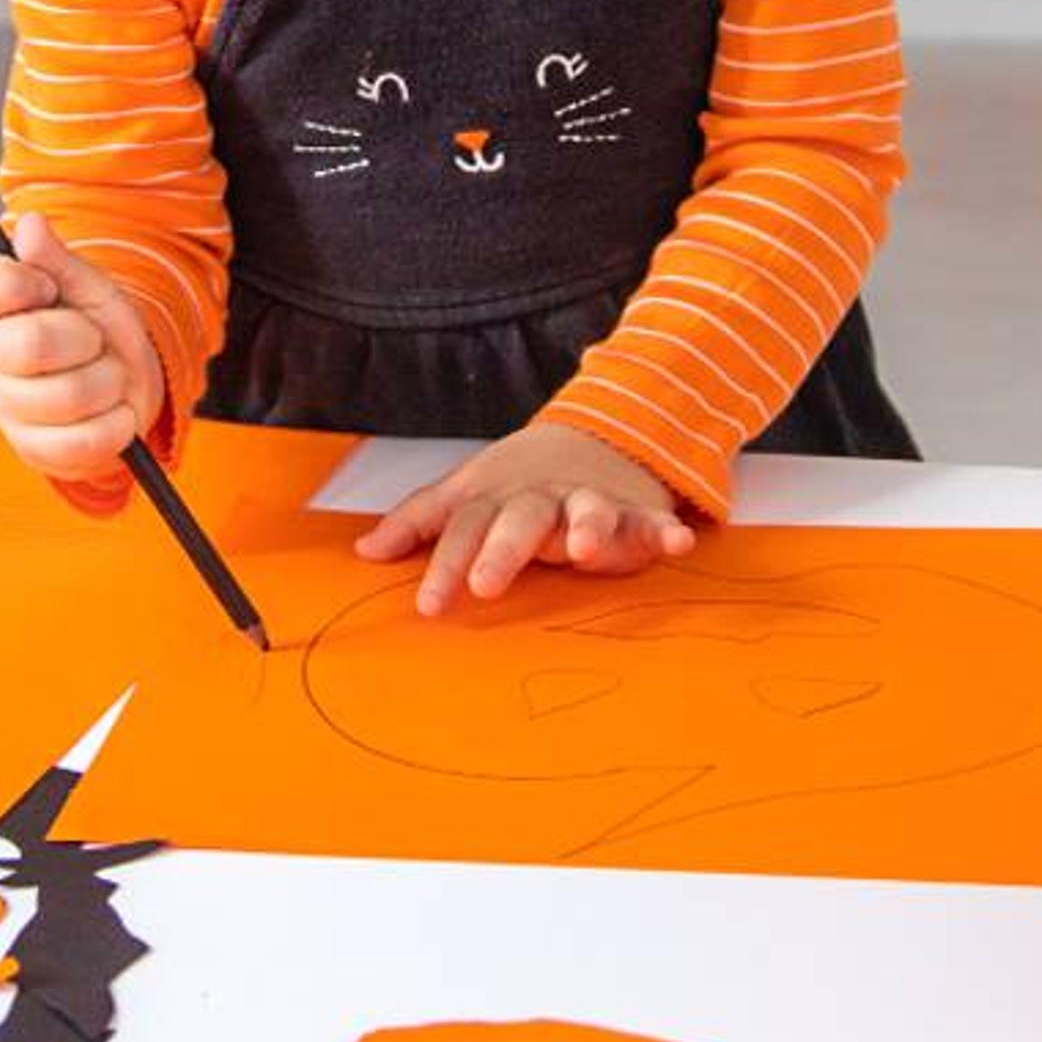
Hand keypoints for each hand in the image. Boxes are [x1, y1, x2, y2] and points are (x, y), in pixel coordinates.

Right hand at [0, 213, 163, 488]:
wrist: (127, 384)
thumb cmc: (96, 330)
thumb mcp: (86, 287)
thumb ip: (56, 260)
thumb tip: (28, 225)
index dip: (20, 284)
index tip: (47, 288)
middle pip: (31, 344)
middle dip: (84, 338)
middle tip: (92, 339)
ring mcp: (7, 407)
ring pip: (67, 396)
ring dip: (108, 382)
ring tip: (105, 375)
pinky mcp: (33, 449)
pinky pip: (80, 441)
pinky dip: (114, 425)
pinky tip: (113, 411)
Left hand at [356, 421, 694, 616]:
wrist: (594, 435)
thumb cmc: (519, 482)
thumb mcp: (466, 494)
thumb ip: (418, 522)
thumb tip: (363, 550)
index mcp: (496, 499)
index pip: (462, 529)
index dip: (443, 565)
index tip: (429, 605)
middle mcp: (541, 500)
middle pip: (519, 521)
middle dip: (503, 550)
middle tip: (485, 583)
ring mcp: (589, 502)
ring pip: (588, 510)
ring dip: (588, 526)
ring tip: (585, 549)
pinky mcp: (634, 512)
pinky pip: (651, 521)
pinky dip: (665, 530)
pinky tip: (678, 542)